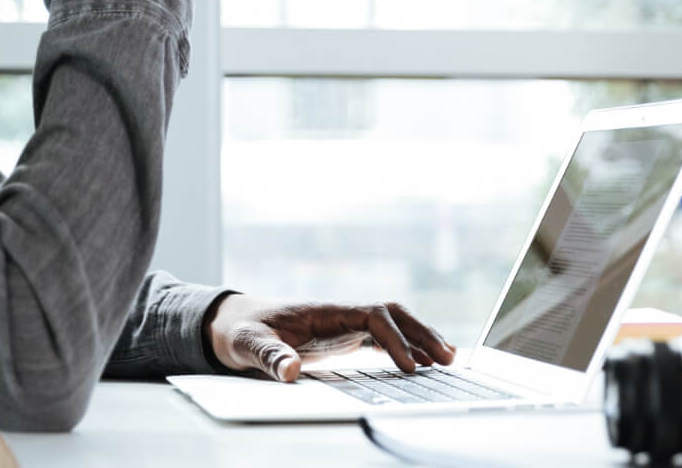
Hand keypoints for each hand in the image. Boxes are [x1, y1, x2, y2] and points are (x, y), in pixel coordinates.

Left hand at [204, 294, 454, 382]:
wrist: (234, 323)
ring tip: (447, 359)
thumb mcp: (250, 344)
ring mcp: (343, 323)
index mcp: (324, 311)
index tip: (411, 366)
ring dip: (418, 337)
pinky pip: (381, 337)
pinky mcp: (342, 336)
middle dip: (420, 332)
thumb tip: (290, 371)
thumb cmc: (243, 331)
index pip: (372, 316)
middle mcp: (339, 313)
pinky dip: (404, 347)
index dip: (394, 339)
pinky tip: (420, 362)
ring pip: (391, 323)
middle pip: (391, 314)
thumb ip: (269, 356)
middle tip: (448, 357)